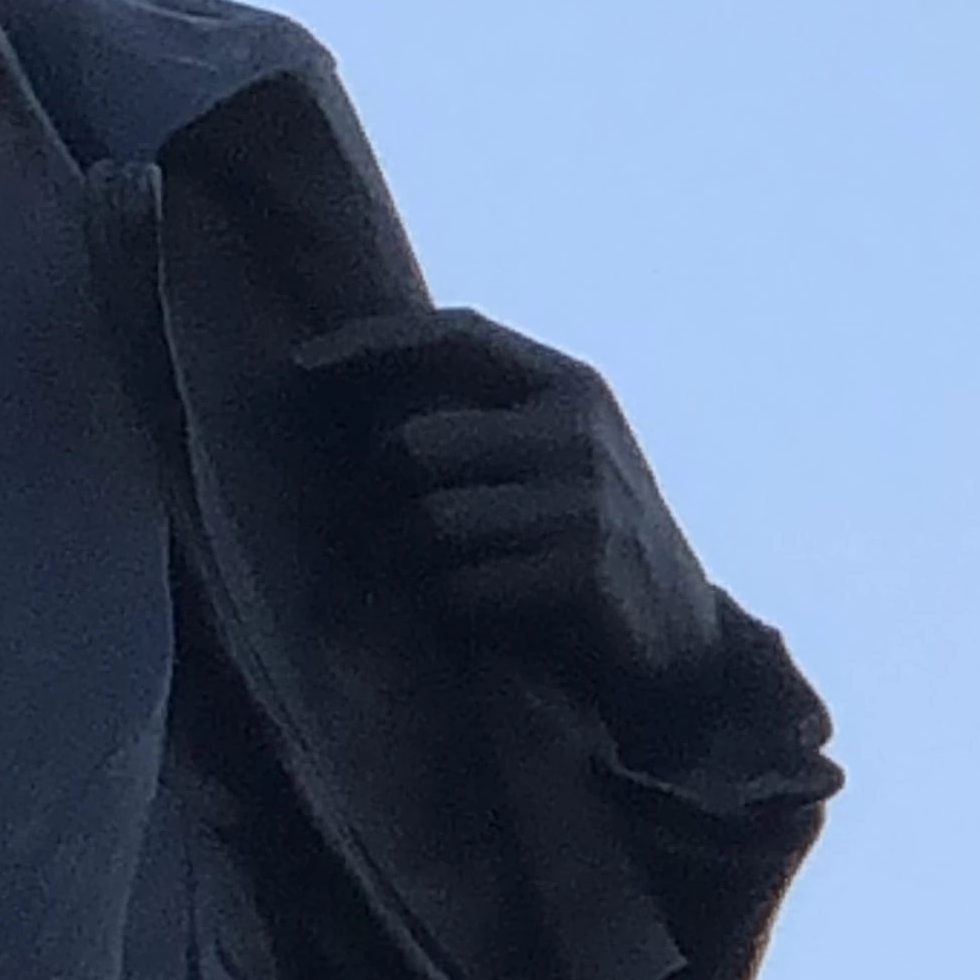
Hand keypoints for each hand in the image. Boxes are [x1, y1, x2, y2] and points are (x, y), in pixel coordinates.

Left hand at [295, 306, 723, 747]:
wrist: (679, 645)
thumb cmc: (578, 548)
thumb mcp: (546, 463)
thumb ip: (476, 425)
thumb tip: (338, 401)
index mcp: (570, 386)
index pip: (457, 335)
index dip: (372, 345)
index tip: (300, 366)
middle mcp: (579, 430)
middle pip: (414, 444)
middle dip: (376, 497)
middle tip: (374, 537)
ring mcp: (585, 499)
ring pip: (429, 522)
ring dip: (407, 565)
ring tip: (426, 584)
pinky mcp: (582, 570)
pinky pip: (461, 586)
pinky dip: (450, 609)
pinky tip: (474, 618)